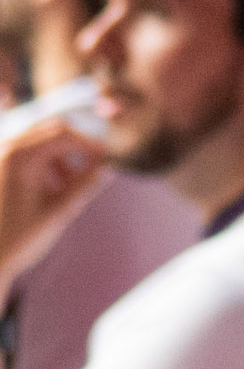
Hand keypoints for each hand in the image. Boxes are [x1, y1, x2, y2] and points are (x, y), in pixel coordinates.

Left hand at [0, 119, 107, 288]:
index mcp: (20, 157)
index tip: (108, 160)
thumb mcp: (60, 211)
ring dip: (64, 157)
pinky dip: (49, 163)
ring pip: (44, 139)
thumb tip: (109, 166)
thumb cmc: (20, 238)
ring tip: (73, 187)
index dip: (90, 144)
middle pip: (54, 130)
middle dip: (78, 148)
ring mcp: (2, 156)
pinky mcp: (2, 166)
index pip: (64, 134)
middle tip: (96, 170)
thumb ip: (86, 185)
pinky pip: (32, 151)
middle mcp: (8, 149)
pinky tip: (55, 188)